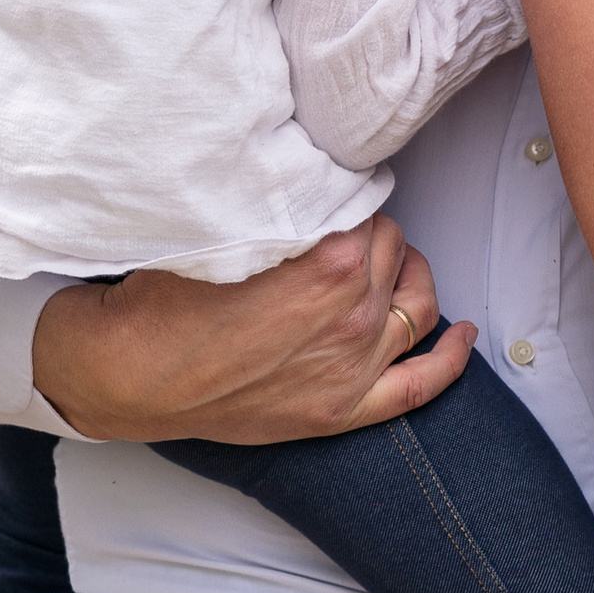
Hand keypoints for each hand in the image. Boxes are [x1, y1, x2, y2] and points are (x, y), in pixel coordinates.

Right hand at [33, 221, 472, 443]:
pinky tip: (465, 334)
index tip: (332, 200)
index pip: (370, 212)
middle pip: (394, 252)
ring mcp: (354, 368)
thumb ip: (287, 207)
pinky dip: (452, 359)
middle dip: (375, 235)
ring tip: (397, 265)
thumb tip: (318, 181)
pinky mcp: (341, 410)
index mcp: (333, 262)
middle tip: (343, 229)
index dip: (351, 202)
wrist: (128, 372)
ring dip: (412, 279)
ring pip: (418, 307)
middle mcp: (355, 315)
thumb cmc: (165, 294)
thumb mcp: (229, 225)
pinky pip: (421, 385)